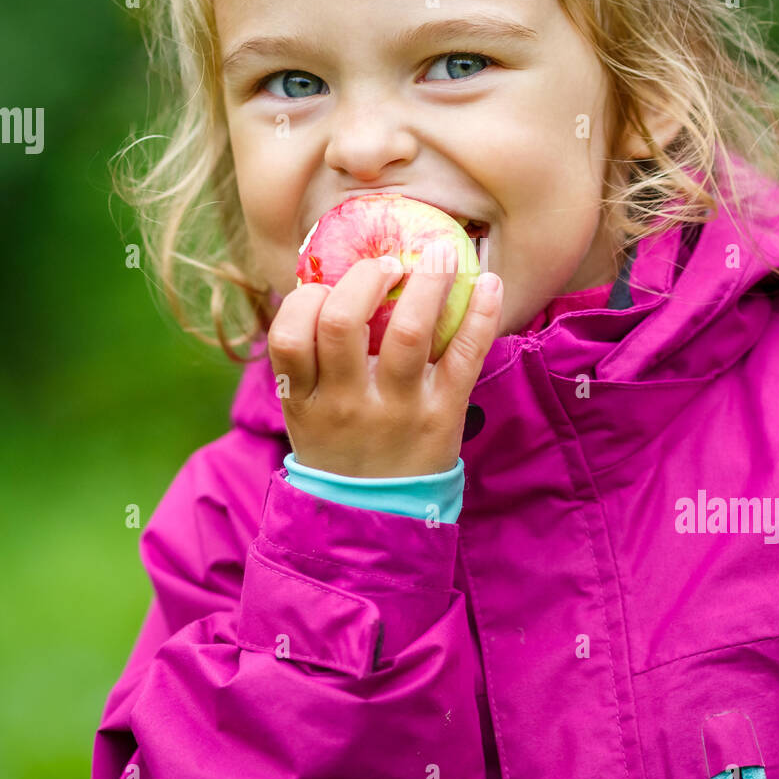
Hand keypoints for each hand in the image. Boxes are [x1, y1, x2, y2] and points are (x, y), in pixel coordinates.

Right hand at [267, 242, 502, 478]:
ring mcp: (395, 410)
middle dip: (365, 277)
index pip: (288, 336)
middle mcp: (344, 402)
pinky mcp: (442, 416)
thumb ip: (308, 361)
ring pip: (406, 332)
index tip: (325, 286)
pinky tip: (490, 285)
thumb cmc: (340, 451)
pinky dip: (481, 315)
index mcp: (303, 399)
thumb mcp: (304, 414)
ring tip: (440, 256)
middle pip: (342, 321)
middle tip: (389, 263)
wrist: (375, 522)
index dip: (304, 299)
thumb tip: (329, 280)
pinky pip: (464, 357)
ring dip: (427, 282)